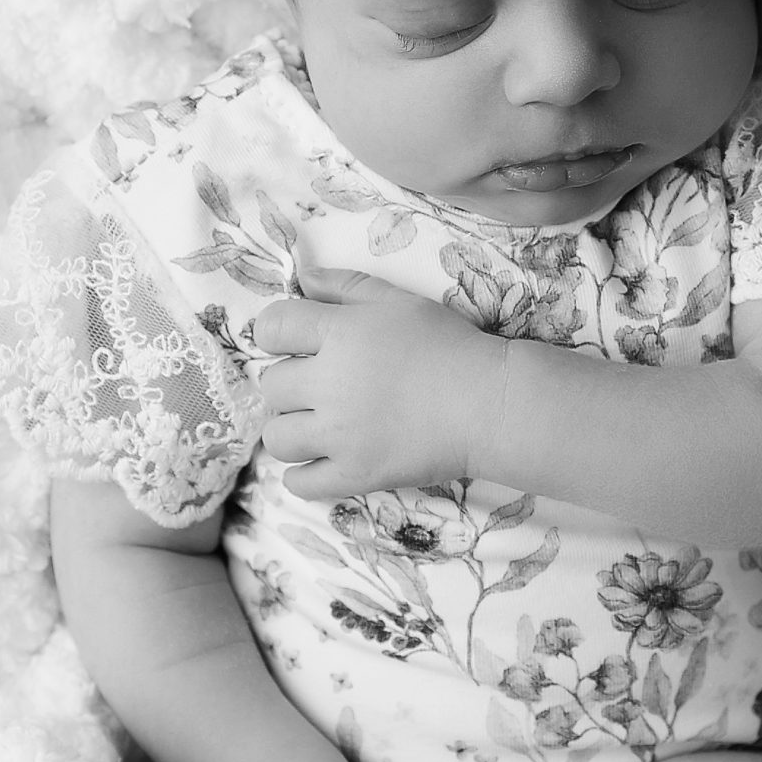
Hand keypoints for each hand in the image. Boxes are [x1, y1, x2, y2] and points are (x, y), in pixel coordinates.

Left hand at [254, 272, 504, 498]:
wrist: (489, 404)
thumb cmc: (449, 345)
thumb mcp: (399, 301)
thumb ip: (347, 286)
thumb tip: (302, 278)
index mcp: (340, 334)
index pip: (271, 326)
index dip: (277, 333)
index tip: (295, 343)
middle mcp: (331, 384)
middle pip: (272, 386)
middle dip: (290, 384)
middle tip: (322, 387)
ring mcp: (340, 435)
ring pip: (278, 437)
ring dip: (291, 430)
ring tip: (318, 426)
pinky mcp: (355, 474)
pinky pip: (300, 483)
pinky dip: (301, 475)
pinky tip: (318, 461)